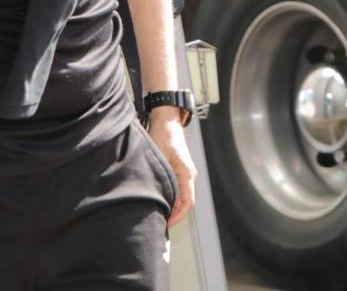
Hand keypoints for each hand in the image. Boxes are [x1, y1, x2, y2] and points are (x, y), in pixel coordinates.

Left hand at [146, 108, 196, 227]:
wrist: (167, 121)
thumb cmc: (163, 136)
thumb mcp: (160, 159)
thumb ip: (162, 179)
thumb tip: (157, 200)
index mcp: (187, 174)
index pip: (188, 203)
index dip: (178, 217)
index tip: (166, 225)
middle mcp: (189, 175)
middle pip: (185, 202)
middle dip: (174, 215)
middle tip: (158, 224)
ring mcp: (186, 172)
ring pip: (182, 196)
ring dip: (172, 207)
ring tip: (157, 215)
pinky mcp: (180, 170)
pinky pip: (178, 189)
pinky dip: (171, 199)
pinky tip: (159, 202)